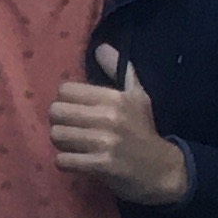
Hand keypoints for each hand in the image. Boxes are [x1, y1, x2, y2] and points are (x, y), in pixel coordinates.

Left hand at [48, 48, 189, 205]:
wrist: (162, 170)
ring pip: (57, 135)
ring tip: (73, 144)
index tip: (75, 110)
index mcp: (115, 97)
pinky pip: (63, 160)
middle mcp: (109, 117)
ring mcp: (105, 142)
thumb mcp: (138, 96)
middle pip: (56, 112)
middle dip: (58, 121)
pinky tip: (77, 160)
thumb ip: (119, 69)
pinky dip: (65, 162)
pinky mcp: (101, 165)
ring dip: (61, 142)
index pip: (65, 90)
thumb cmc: (144, 131)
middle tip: (70, 128)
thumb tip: (100, 47)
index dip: (65, 101)